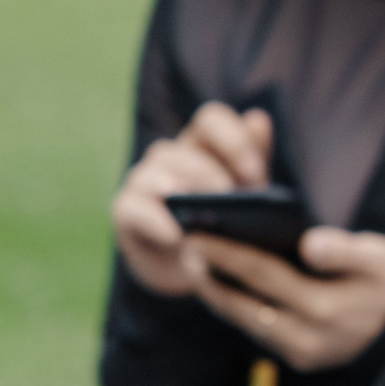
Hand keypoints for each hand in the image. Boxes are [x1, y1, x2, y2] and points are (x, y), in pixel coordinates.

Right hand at [110, 102, 272, 294]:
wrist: (198, 268)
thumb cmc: (226, 223)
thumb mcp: (246, 197)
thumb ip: (252, 160)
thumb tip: (257, 118)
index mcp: (204, 145)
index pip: (211, 120)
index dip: (234, 141)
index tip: (254, 176)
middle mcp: (171, 157)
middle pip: (182, 149)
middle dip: (210, 173)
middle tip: (231, 198)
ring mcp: (144, 181)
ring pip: (156, 172)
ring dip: (182, 189)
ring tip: (204, 211)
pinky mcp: (127, 212)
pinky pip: (133, 208)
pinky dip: (154, 220)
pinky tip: (176, 236)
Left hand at [183, 226, 384, 371]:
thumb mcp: (384, 259)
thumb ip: (348, 250)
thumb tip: (309, 244)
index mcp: (325, 309)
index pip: (264, 275)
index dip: (227, 253)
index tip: (196, 234)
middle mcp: (306, 338)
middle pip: (243, 302)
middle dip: (209, 273)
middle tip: (184, 245)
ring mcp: (298, 353)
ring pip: (244, 319)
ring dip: (215, 292)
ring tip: (193, 263)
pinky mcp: (296, 359)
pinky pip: (255, 329)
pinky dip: (234, 305)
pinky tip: (219, 283)